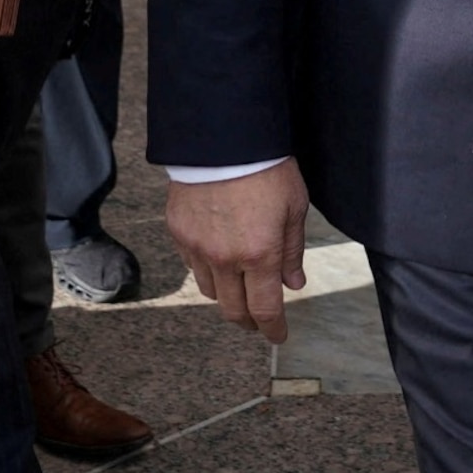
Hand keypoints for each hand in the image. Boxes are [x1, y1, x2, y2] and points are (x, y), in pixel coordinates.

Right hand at [168, 159, 309, 343]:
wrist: (222, 137)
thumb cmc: (266, 168)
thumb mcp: (294, 207)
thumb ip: (291, 250)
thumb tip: (293, 282)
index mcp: (260, 254)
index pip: (265, 309)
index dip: (272, 329)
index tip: (278, 336)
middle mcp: (225, 258)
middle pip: (232, 310)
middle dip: (248, 320)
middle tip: (257, 319)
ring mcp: (197, 247)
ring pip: (210, 290)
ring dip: (227, 294)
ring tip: (239, 284)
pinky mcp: (178, 232)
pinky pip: (191, 264)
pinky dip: (206, 268)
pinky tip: (217, 256)